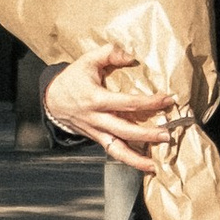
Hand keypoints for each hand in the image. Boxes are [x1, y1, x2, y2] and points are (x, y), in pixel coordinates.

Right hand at [42, 47, 182, 174]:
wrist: (51, 99)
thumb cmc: (73, 79)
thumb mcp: (87, 60)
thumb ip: (109, 54)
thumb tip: (131, 57)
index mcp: (96, 99)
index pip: (127, 103)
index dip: (149, 102)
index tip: (168, 99)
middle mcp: (96, 119)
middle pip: (124, 130)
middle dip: (147, 134)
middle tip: (167, 135)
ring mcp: (96, 131)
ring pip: (116, 149)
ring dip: (136, 159)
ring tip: (154, 165)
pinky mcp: (96, 138)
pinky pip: (112, 151)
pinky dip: (128, 159)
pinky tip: (143, 164)